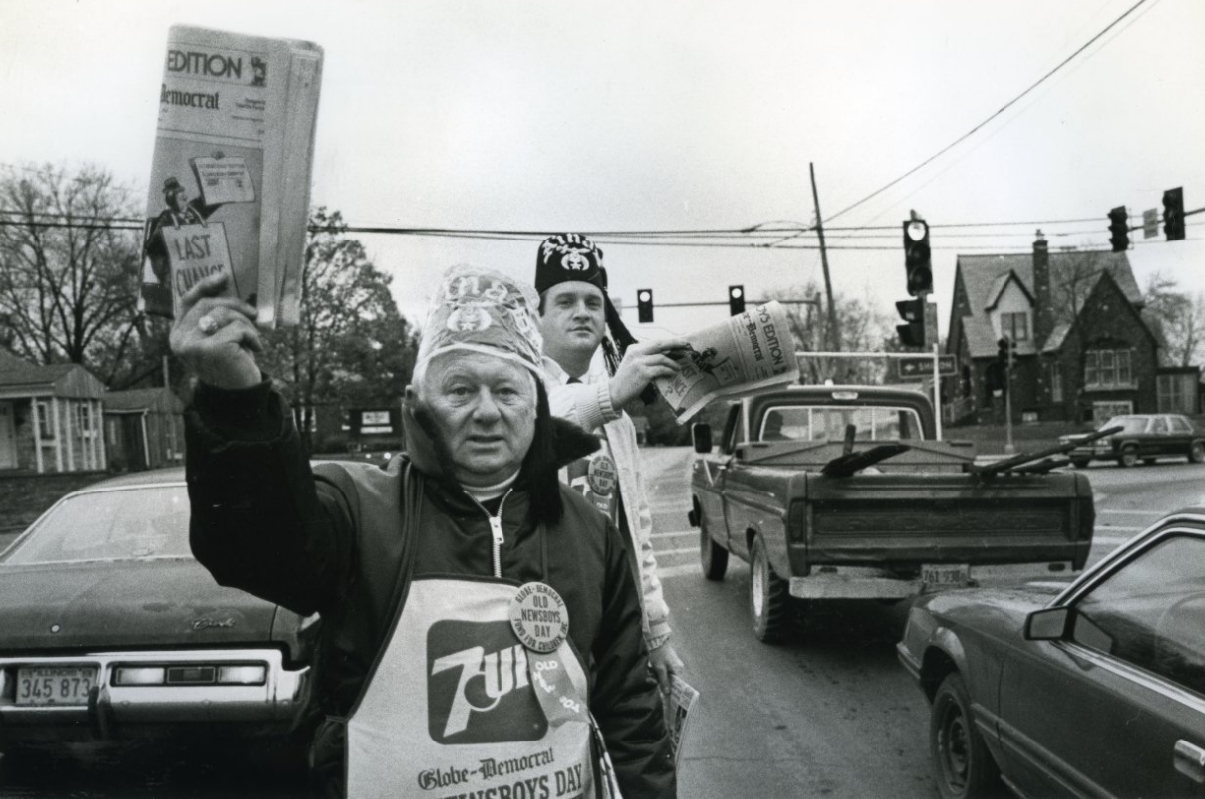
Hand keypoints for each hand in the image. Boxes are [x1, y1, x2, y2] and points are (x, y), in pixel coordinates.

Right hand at [169, 272, 262, 388]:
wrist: (241, 393)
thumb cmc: (232, 361)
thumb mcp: (219, 336)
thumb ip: (214, 316)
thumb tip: (225, 283)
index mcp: (178, 334)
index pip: (187, 301)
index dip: (204, 285)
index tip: (224, 276)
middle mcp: (180, 340)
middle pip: (207, 304)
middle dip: (235, 305)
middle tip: (253, 313)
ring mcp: (192, 345)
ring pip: (223, 313)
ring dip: (245, 322)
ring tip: (252, 338)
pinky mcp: (210, 349)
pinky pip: (237, 327)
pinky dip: (252, 335)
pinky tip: (256, 349)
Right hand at [609, 338, 688, 408]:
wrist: (615, 392)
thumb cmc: (626, 380)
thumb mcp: (633, 364)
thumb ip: (645, 358)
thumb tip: (665, 356)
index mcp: (634, 349)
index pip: (654, 342)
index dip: (669, 342)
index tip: (680, 342)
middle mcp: (636, 353)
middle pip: (659, 344)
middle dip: (675, 344)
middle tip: (686, 346)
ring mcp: (639, 362)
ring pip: (662, 358)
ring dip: (673, 363)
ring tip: (679, 368)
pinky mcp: (643, 372)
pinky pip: (661, 369)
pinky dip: (669, 371)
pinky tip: (673, 373)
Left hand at [648, 642, 683, 694]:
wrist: (656, 642)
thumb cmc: (659, 655)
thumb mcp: (660, 669)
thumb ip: (664, 681)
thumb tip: (668, 693)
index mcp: (677, 670)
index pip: (677, 684)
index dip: (671, 690)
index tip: (665, 695)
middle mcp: (676, 668)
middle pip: (667, 680)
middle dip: (658, 679)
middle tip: (651, 678)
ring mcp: (671, 665)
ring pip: (662, 675)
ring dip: (655, 674)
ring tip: (650, 669)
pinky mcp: (666, 663)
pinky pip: (660, 670)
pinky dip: (655, 670)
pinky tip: (651, 666)